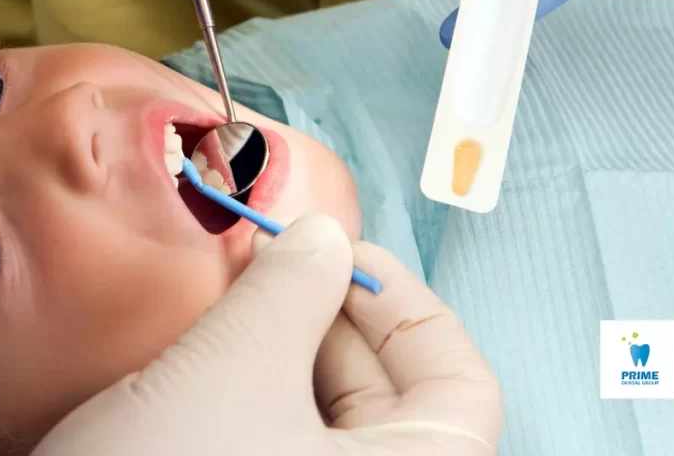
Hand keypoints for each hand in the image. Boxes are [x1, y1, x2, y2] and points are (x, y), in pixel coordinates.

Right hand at [31, 214, 501, 454]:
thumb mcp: (234, 370)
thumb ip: (293, 289)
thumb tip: (323, 238)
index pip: (458, 384)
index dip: (404, 304)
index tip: (342, 253)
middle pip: (392, 400)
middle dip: (334, 319)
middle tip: (275, 266)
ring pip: (330, 423)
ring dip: (290, 353)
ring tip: (238, 306)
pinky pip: (282, 444)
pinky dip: (260, 394)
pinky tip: (215, 361)